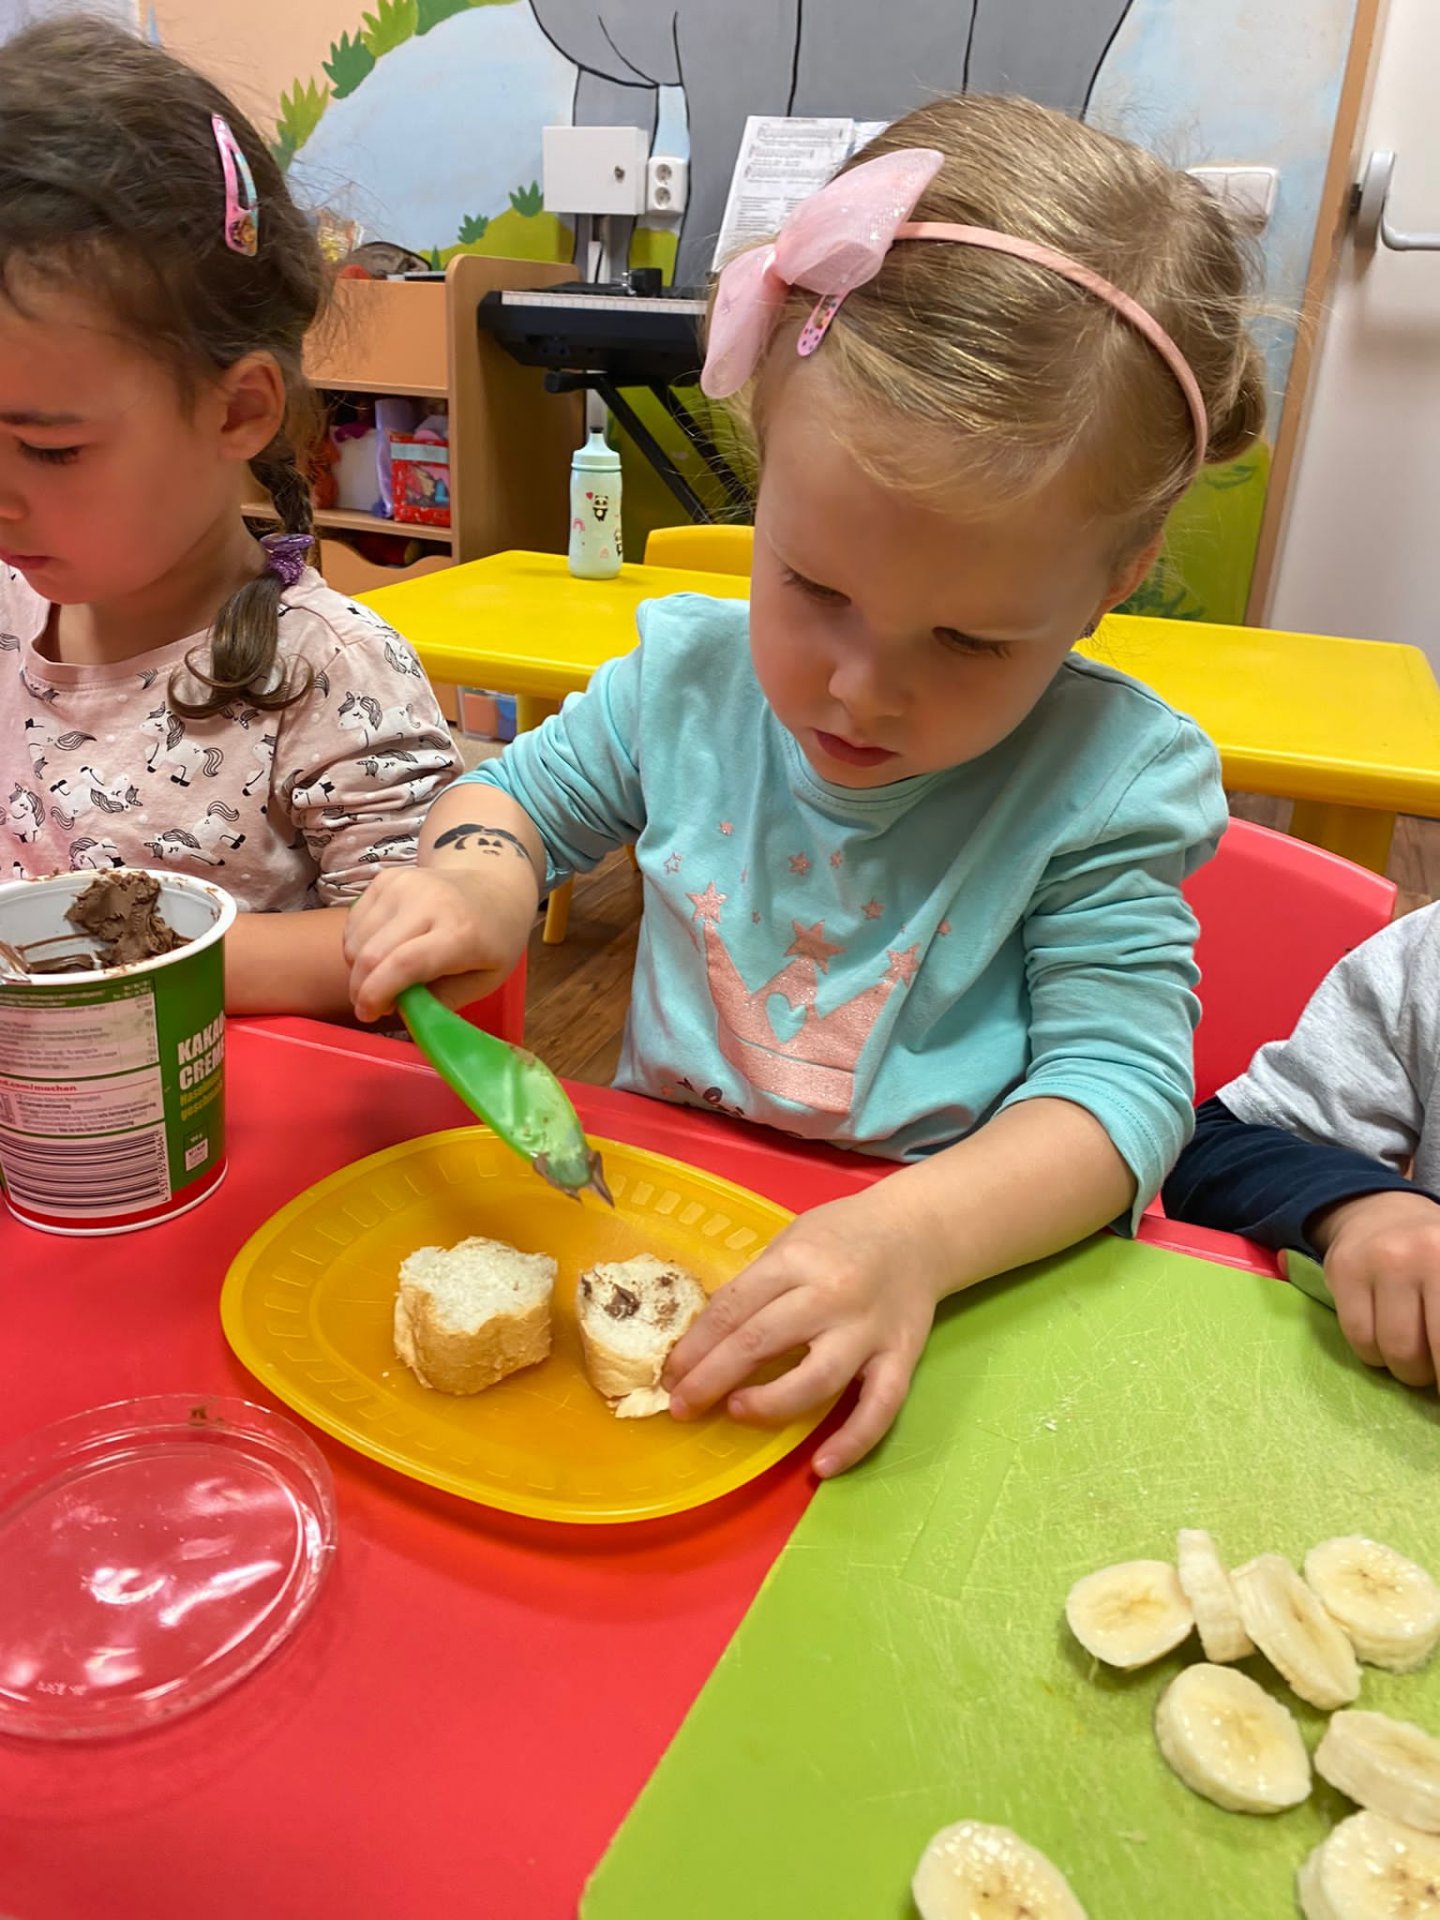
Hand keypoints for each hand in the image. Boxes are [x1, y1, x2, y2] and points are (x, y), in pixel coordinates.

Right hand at [344, 867, 521, 1021]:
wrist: (495, 887)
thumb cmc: (492, 940)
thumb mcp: (483, 981)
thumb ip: (441, 1001)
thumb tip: (400, 1011)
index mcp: (461, 932)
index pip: (404, 963)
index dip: (377, 994)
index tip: (368, 1014)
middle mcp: (429, 901)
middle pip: (372, 953)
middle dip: (361, 988)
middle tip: (371, 1006)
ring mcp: (404, 885)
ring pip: (356, 939)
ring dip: (358, 968)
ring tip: (382, 977)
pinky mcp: (387, 878)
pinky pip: (354, 922)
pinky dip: (357, 945)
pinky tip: (381, 951)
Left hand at [662, 1187, 946, 1477]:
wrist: (918, 1229)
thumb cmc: (843, 1235)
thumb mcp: (791, 1241)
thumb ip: (757, 1285)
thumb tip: (706, 1339)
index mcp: (797, 1260)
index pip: (733, 1308)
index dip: (695, 1347)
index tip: (670, 1375)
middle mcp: (831, 1295)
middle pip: (760, 1341)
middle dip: (712, 1379)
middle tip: (682, 1407)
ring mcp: (868, 1330)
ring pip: (817, 1379)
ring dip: (770, 1404)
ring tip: (736, 1412)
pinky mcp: (902, 1357)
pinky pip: (880, 1408)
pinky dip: (852, 1441)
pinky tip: (822, 1467)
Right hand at [1311, 1189, 1439, 1387]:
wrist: (1378, 1210)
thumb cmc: (1432, 1252)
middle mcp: (1416, 1256)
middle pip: (1427, 1351)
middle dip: (1433, 1375)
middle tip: (1433, 1371)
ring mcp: (1374, 1262)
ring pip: (1391, 1350)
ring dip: (1404, 1367)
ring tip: (1412, 1353)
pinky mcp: (1340, 1271)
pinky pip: (1357, 1339)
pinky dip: (1373, 1353)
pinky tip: (1382, 1338)